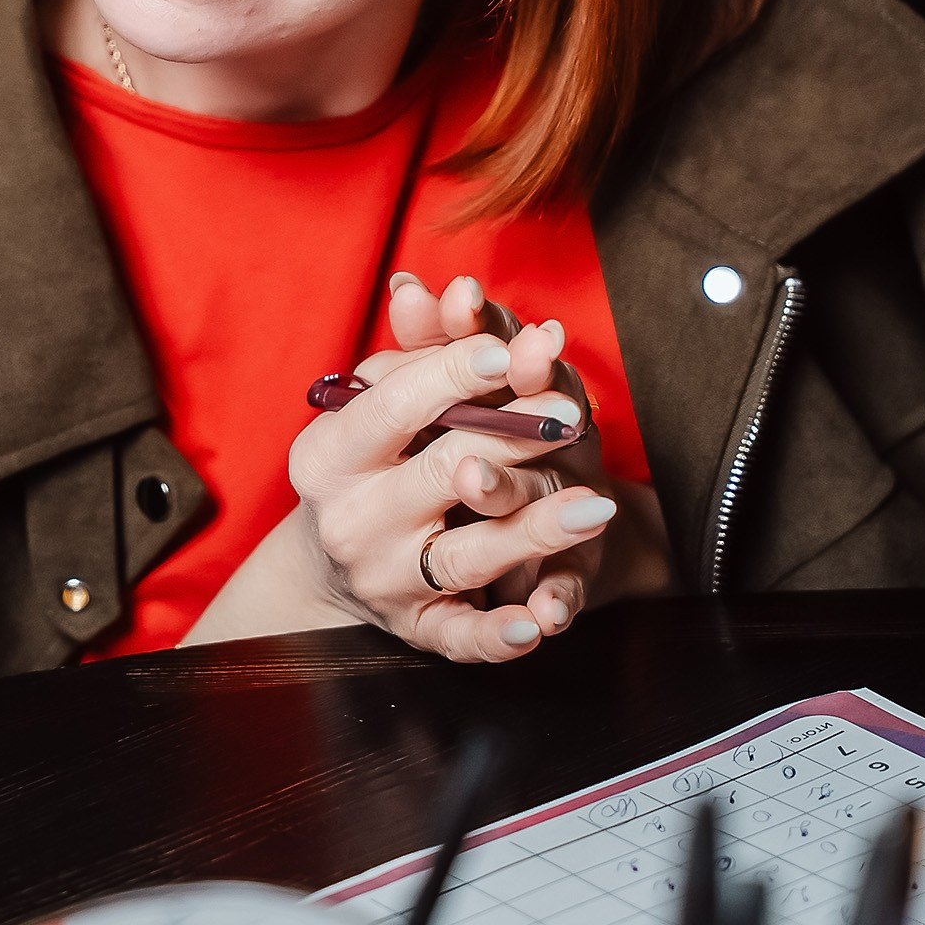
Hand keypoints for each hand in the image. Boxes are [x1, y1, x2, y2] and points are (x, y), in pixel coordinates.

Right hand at [287, 270, 667, 662]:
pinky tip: (537, 624)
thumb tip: (417, 285)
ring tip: (595, 506)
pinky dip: (497, 636)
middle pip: (441, 474)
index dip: (454, 375)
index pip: (395, 407)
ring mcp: (385, 580)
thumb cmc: (369, 458)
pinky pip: (461, 638)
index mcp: (329, 454)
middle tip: (576, 416)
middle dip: (514, 441)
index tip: (510, 347)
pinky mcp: (418, 629)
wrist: (332, 560)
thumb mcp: (377, 402)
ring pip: (466, 555)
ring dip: (533, 531)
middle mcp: (351, 521)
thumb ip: (412, 349)